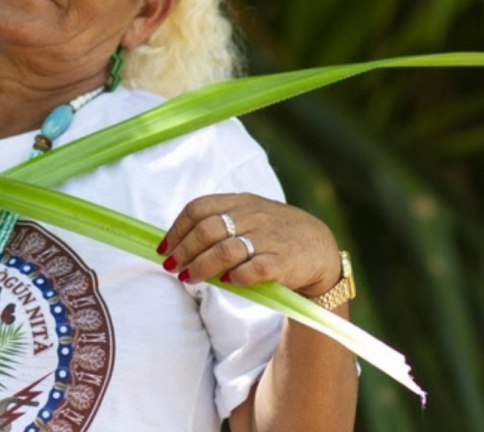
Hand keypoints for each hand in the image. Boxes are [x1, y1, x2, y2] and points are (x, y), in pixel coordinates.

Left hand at [156, 193, 340, 296]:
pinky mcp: (284, 261)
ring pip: (225, 250)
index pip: (198, 208)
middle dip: (184, 251)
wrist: (320, 247)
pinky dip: (237, 276)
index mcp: (240, 202)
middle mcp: (253, 215)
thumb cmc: (274, 234)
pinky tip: (227, 281)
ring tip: (189, 278)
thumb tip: (177, 244)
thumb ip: (218, 224)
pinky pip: (254, 268)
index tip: (164, 248)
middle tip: (173, 267)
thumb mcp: (248, 216)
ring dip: (201, 266)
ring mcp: (269, 237)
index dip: (176, 229)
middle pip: (207, 230)